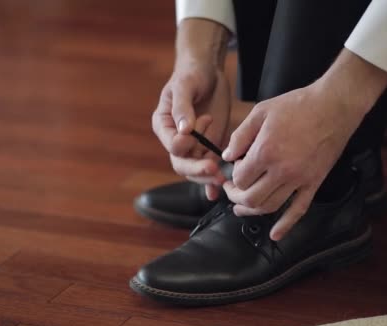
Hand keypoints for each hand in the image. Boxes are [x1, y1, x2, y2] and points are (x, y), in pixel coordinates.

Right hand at [151, 19, 231, 199]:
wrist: (207, 71)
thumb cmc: (191, 74)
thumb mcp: (185, 85)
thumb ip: (182, 107)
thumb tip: (184, 130)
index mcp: (164, 125)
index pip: (172, 144)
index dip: (185, 143)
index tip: (203, 124)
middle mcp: (175, 140)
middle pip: (181, 164)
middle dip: (197, 169)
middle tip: (214, 170)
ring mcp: (193, 146)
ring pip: (195, 170)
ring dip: (207, 176)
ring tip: (223, 178)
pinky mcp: (208, 147)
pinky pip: (209, 167)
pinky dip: (211, 181)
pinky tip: (215, 192)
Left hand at [221, 49, 386, 239]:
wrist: (334, 106)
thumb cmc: (296, 105)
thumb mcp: (261, 112)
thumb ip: (240, 135)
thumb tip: (227, 156)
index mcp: (266, 152)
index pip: (239, 178)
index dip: (232, 175)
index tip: (236, 166)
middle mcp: (282, 171)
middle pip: (251, 198)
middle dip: (236, 197)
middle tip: (230, 190)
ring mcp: (300, 179)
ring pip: (270, 207)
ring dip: (252, 211)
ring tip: (241, 208)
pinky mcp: (314, 183)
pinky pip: (299, 210)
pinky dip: (285, 225)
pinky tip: (274, 235)